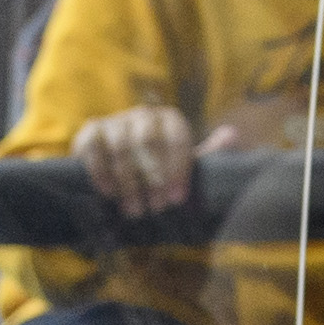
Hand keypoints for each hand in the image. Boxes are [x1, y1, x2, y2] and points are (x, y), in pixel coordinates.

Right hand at [73, 103, 202, 214]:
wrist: (123, 173)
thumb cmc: (160, 173)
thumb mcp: (186, 168)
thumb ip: (209, 155)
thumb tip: (231, 135)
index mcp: (170, 120)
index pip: (177, 137)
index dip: (177, 169)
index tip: (176, 199)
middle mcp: (144, 115)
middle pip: (147, 142)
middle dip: (152, 178)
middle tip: (155, 208)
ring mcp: (116, 120)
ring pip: (121, 147)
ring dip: (128, 182)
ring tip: (134, 209)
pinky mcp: (91, 130)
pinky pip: (93, 147)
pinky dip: (100, 172)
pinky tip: (109, 193)